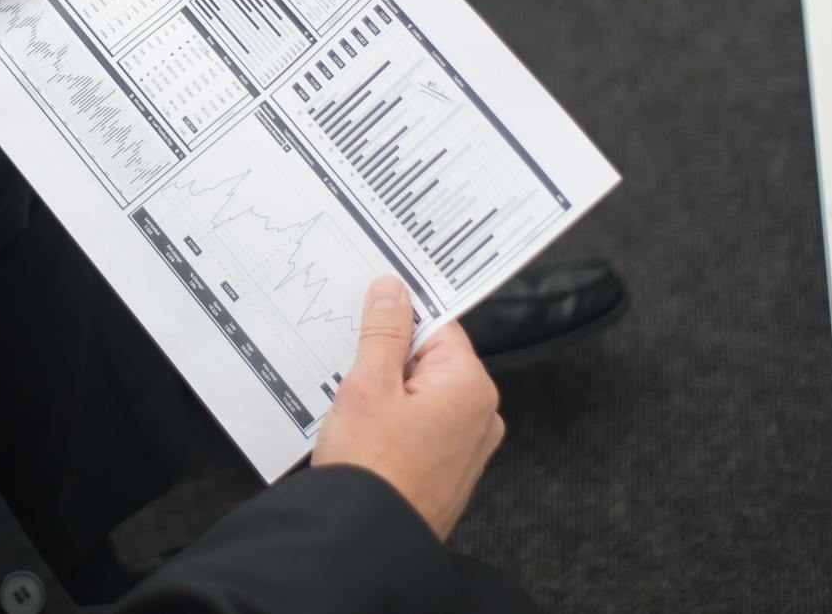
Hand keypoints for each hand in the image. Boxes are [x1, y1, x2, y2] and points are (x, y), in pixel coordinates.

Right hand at [313, 277, 505, 539]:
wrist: (364, 541)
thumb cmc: (371, 470)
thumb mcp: (368, 385)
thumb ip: (384, 332)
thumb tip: (393, 291)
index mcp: (470, 386)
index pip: (438, 325)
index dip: (398, 317)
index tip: (368, 312)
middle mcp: (480, 416)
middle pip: (431, 360)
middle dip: (389, 358)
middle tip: (351, 366)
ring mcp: (467, 447)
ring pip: (422, 394)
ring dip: (387, 391)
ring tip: (355, 406)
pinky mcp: (448, 470)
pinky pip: (422, 426)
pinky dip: (394, 421)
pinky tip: (364, 432)